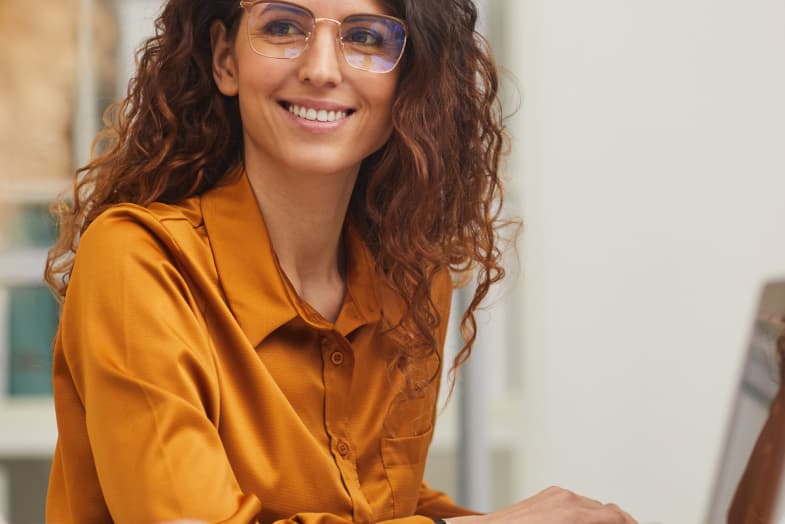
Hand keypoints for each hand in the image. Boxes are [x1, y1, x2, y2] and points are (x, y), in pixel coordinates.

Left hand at [446, 486, 636, 523]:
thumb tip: (609, 523)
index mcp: (574, 514)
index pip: (617, 516)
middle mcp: (567, 498)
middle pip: (607, 510)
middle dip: (616, 522)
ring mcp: (556, 494)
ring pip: (591, 506)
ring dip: (598, 519)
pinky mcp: (547, 494)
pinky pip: (574, 503)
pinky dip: (582, 514)